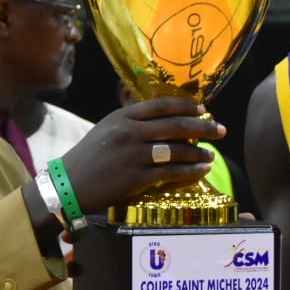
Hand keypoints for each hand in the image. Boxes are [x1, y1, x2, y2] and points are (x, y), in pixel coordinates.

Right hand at [59, 97, 224, 212]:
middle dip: (203, 127)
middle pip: (175, 125)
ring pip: (177, 150)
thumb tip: (165, 121)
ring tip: (211, 154)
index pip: (162, 105)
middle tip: (220, 130)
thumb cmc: (88, 157)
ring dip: (199, 152)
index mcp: (122, 116)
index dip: (187, 106)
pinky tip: (201, 170)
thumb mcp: (106, 129)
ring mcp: (133, 155)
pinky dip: (190, 171)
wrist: (68, 184)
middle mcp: (129, 132)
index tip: (204, 109)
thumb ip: (132, 123)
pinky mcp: (136, 178)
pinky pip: (171, 173)